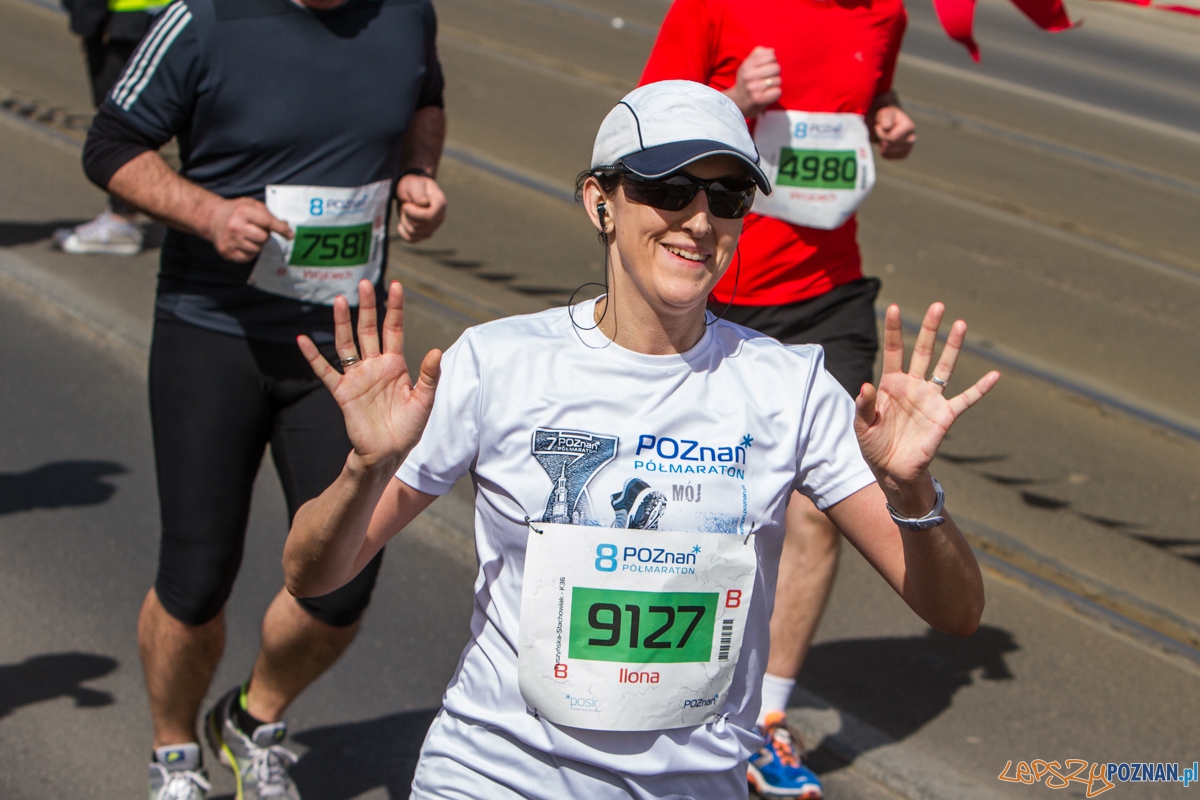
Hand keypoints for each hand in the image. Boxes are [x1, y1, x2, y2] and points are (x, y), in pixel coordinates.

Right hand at [206, 197, 291, 261]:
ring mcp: (230, 241)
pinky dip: (249, 251)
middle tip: (256, 229)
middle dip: (264, 235)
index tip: (290, 234)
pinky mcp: (227, 252)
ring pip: (257, 249)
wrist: (212, 218)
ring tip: (248, 235)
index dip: (281, 229)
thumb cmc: (236, 211)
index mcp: (243, 211)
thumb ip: (269, 215)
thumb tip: (285, 227)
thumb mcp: (251, 204)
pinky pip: (249, 257)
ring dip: (257, 244)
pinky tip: (242, 243)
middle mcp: (235, 227)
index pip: (267, 222)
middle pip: (264, 238)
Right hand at [297, 280, 441, 472]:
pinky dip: (313, 356)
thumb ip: (429, 376)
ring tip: (339, 300)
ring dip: (342, 323)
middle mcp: (374, 366)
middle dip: (367, 307)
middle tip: (364, 283)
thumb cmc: (408, 428)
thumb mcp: (424, 401)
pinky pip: (325, 371)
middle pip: (368, 330)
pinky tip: (302, 339)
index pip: (394, 329)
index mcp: (395, 364)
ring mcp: (357, 377)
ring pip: (347, 344)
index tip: (395, 286)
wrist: (388, 452)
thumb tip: (436, 350)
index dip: (395, 308)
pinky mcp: (342, 392)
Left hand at [396, 174, 446, 242]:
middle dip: (407, 216)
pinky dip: (403, 232)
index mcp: (441, 203)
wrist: (411, 190)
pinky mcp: (424, 234)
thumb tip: (424, 205)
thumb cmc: (413, 185)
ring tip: (406, 211)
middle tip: (405, 205)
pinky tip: (401, 223)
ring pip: (414, 232)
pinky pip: (411, 239)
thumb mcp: (414, 185)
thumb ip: (419, 194)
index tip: (406, 205)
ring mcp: (433, 227)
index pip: (430, 217)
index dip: (414, 214)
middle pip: (419, 225)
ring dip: (404, 221)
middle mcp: (440, 217)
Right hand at [723, 46, 781, 118]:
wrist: (737, 102)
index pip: (771, 55)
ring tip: (767, 86)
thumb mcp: (747, 64)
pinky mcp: (759, 99)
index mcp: (747, 65)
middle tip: (768, 78)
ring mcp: (753, 88)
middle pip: (776, 67)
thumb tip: (772, 51)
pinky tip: (769, 94)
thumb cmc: (746, 81)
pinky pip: (777, 92)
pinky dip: (776, 93)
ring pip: (778, 80)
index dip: (772, 61)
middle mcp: (749, 76)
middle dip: (775, 73)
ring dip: (775, 84)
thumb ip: (758, 54)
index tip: (767, 67)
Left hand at [855, 304, 999, 514]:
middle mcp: (913, 386)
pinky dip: (980, 388)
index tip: (893, 307)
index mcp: (890, 384)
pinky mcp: (945, 416)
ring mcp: (931, 399)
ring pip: (944, 367)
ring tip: (961, 325)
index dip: (892, 330)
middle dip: (929, 329)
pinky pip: (966, 399)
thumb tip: (866, 385)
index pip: (893, 351)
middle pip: (922, 351)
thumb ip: (865, 405)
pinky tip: (994, 375)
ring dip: (953, 348)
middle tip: (937, 306)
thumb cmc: (874, 445)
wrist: (892, 471)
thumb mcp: (862, 425)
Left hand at [868, 100, 915, 159]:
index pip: (892, 137)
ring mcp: (908, 147)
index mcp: (909, 127)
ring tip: (885, 136)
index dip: (881, 133)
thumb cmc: (887, 116)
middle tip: (882, 131)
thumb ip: (886, 118)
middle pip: (889, 145)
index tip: (878, 126)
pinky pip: (888, 156)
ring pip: (887, 152)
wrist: (890, 122)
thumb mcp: (885, 113)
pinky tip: (886, 142)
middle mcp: (911, 138)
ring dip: (882, 145)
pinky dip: (884, 151)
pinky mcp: (903, 154)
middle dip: (881, 139)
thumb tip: (887, 127)